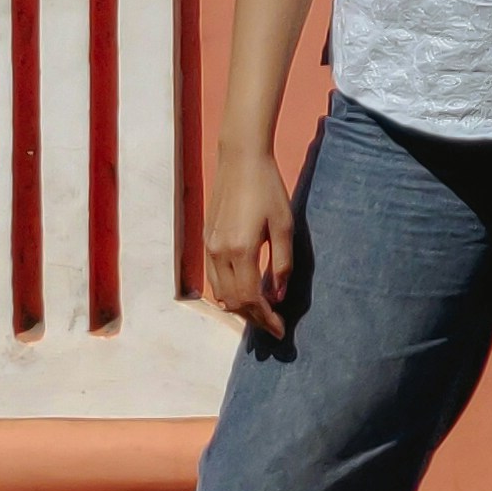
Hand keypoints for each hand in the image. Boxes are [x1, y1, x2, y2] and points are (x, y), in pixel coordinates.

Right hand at [205, 144, 294, 335]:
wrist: (240, 160)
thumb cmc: (268, 188)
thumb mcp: (284, 225)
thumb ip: (282, 263)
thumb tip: (278, 296)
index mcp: (242, 251)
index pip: (251, 299)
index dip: (266, 319)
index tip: (280, 330)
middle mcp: (220, 253)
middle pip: (233, 302)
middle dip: (254, 318)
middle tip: (273, 325)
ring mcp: (210, 247)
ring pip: (221, 293)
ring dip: (240, 307)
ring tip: (261, 311)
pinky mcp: (207, 240)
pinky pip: (214, 278)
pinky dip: (228, 291)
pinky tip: (244, 291)